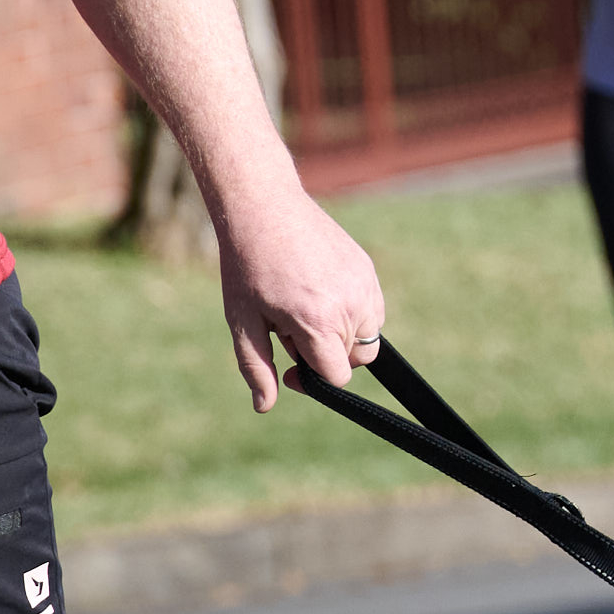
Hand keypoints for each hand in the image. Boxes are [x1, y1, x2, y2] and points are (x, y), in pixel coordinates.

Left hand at [215, 174, 388, 413]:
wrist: (263, 207)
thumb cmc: (246, 267)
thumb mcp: (243, 322)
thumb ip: (256, 368)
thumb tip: (264, 405)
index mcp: (318, 322)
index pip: (337, 377)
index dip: (312, 377)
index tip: (289, 362)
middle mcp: (350, 304)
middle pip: (353, 360)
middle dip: (325, 353)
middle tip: (290, 327)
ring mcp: (363, 284)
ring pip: (367, 337)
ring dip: (341, 335)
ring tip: (305, 309)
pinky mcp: (367, 269)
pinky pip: (371, 310)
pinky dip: (351, 313)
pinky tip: (318, 293)